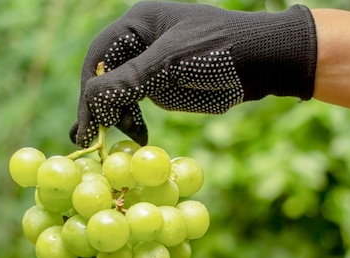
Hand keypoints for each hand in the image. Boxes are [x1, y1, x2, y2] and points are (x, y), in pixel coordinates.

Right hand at [70, 1, 316, 146]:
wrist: (261, 61)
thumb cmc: (217, 50)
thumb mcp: (171, 62)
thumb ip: (131, 79)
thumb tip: (92, 98)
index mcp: (137, 24)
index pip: (99, 56)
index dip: (90, 88)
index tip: (88, 120)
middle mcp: (140, 44)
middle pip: (106, 76)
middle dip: (98, 106)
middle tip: (88, 139)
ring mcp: (152, 66)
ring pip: (120, 93)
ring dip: (115, 117)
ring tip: (113, 141)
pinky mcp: (164, 86)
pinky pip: (139, 105)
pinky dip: (133, 121)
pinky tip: (137, 136)